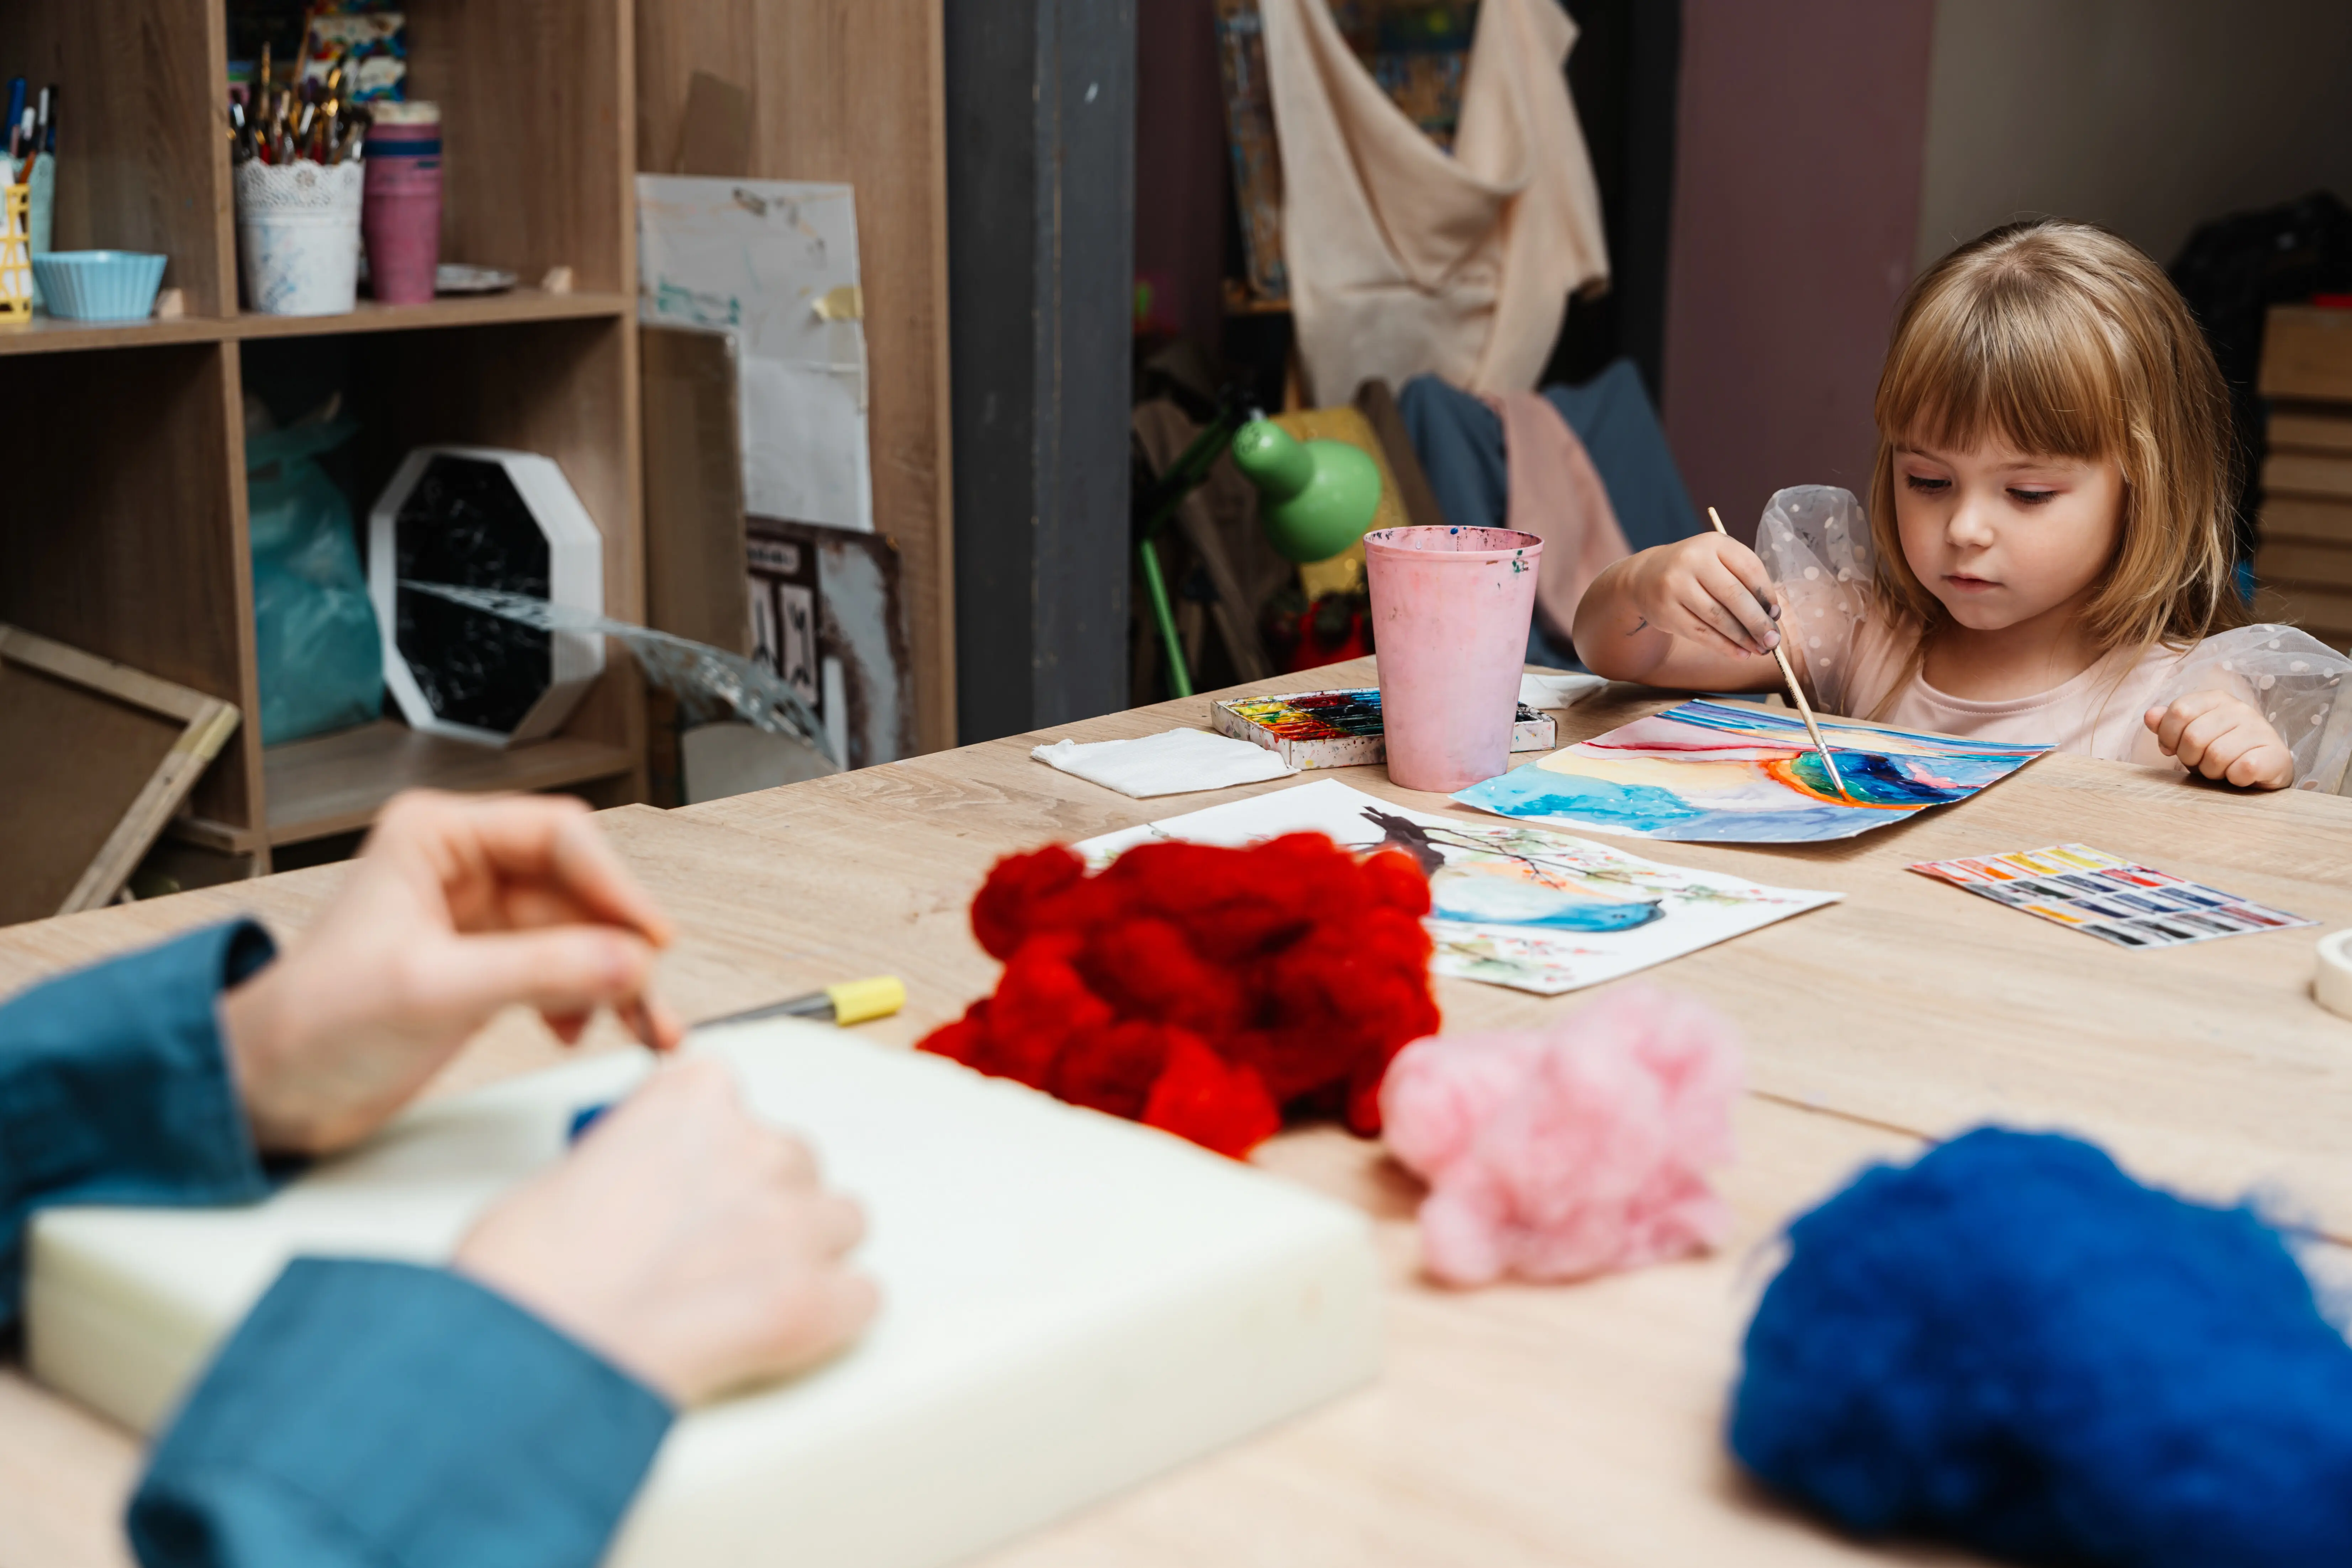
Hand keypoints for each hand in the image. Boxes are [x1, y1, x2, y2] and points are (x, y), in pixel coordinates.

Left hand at [220, 791, 684, 1154]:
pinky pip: (568, 971)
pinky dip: (591, 1002)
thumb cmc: (310, 1025)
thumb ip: (535, 972)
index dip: (613, 885)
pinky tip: (584, 1029)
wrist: (267, 1092)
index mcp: (436, 838)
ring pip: (583, 934)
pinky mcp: (491, 969)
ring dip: (616, 979)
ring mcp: (481, 921)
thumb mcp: (429, 990)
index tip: (648, 938)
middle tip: (645, 993)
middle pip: (581, 888)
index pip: (558, 837)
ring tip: (642, 1026)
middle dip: (619, 942)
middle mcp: (464, 869)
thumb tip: (627, 962)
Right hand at [454, 1056, 877, 1404]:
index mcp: (692, 1101)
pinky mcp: (816, 1297)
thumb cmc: (532, 1273)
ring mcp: (793, 1220)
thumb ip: (632, 1162)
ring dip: (807, 1254)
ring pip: (842, 1222)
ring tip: (745, 1297)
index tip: (695, 1175)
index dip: (714, 1147)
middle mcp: (756, 1146)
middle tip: (714, 1253)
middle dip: (764, 1202)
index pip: (733, 1096)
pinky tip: (778, 1338)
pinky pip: (861, 1296)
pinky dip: (830, 1318)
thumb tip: (644, 1194)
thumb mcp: (566, 1176)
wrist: (538, 1348)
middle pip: (796, 1162)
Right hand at [1618, 535, 1783, 659]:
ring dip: (1742, 638)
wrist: (1646, 576)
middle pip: (1734, 595)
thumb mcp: (1718, 562)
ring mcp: (1675, 585)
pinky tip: (1739, 653)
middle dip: (1757, 622)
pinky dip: (1723, 646)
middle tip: (1773, 640)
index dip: (1766, 594)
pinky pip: (1700, 632)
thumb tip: (1771, 617)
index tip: (1775, 614)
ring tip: (1759, 650)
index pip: (1749, 568)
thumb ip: (1744, 581)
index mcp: (1714, 543)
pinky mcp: (1665, 610)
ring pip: (1717, 617)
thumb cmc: (1696, 571)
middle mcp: (1692, 560)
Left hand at [2144, 691, 2294, 789]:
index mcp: (2216, 699)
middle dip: (2190, 758)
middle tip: (2202, 762)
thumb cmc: (2220, 751)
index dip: (2169, 736)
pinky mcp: (2275, 754)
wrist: (2263, 769)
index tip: (2173, 750)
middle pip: (2194, 736)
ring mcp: (2260, 730)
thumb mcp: (2189, 736)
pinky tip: (2239, 776)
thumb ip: (2169, 725)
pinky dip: (2234, 778)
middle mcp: (2240, 709)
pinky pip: (2242, 769)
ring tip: (2221, 769)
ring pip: (2216, 755)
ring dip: (2212, 771)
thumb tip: (2150, 715)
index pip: (2179, 710)